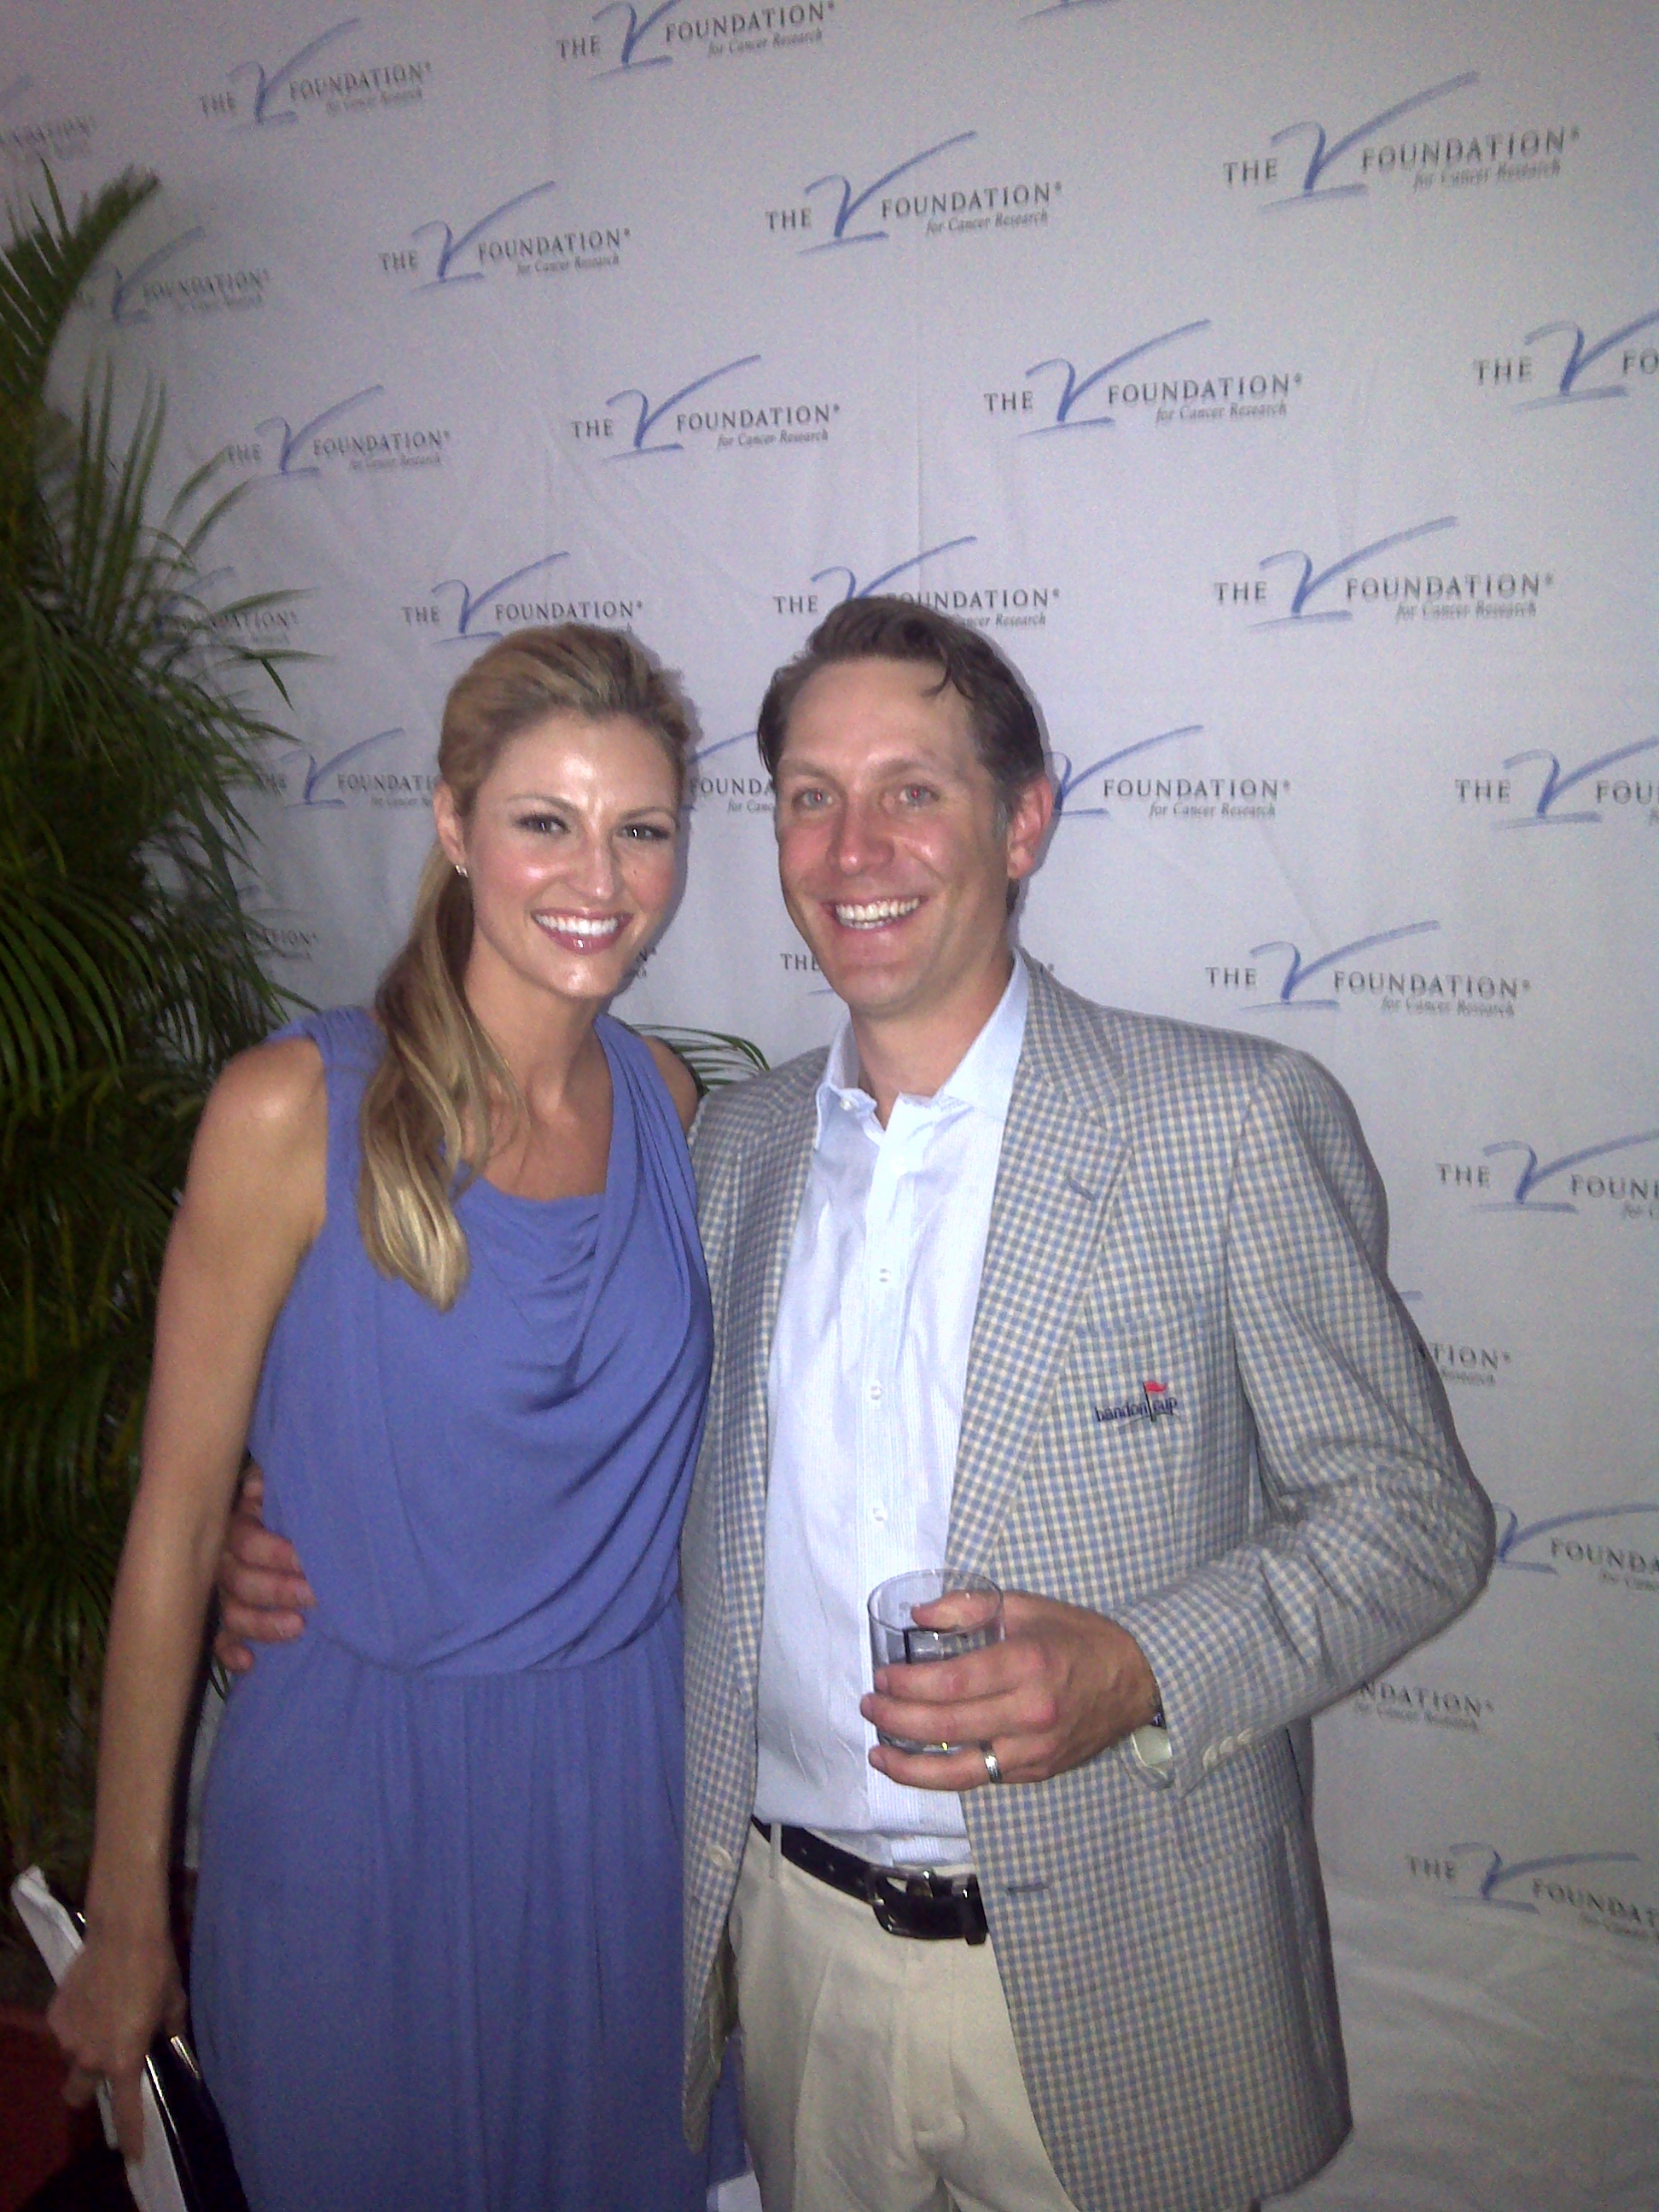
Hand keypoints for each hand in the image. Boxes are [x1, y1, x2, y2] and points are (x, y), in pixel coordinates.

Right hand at [48, 1922, 185, 2160]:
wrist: (123, 1932)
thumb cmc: (156, 1968)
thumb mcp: (174, 2002)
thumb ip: (170, 2028)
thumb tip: (170, 2038)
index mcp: (124, 2059)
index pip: (126, 2111)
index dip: (130, 2136)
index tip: (132, 2155)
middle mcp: (90, 2057)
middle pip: (77, 2096)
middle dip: (88, 2088)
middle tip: (103, 2065)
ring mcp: (68, 2038)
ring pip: (70, 2059)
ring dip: (82, 2049)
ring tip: (101, 2016)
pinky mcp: (54, 2016)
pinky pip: (63, 2030)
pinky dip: (75, 2022)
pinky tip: (90, 1997)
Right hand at [212, 1466, 312, 1671]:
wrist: (285, 1516)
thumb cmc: (286, 1500)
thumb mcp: (281, 1482)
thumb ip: (270, 1482)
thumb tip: (258, 1488)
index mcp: (236, 1527)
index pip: (246, 1543)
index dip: (275, 1553)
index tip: (307, 1560)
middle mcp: (224, 1563)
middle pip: (240, 1582)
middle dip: (278, 1590)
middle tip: (314, 1595)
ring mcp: (225, 1594)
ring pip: (233, 1614)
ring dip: (262, 1624)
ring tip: (297, 1627)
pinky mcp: (231, 1620)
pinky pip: (222, 1641)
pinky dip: (231, 1654)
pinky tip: (249, 1663)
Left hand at [860, 1590, 1159, 1793]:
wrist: (1137, 1681)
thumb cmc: (1079, 1638)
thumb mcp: (1027, 1606)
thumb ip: (970, 1607)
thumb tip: (918, 1616)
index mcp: (1027, 1664)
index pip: (953, 1683)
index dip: (909, 1684)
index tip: (882, 1676)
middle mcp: (1030, 1713)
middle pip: (948, 1726)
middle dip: (898, 1719)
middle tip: (870, 1706)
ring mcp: (1035, 1750)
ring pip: (961, 1771)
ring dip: (912, 1767)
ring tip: (879, 1753)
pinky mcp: (1037, 1772)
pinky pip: (983, 1777)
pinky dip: (945, 1773)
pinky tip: (919, 1763)